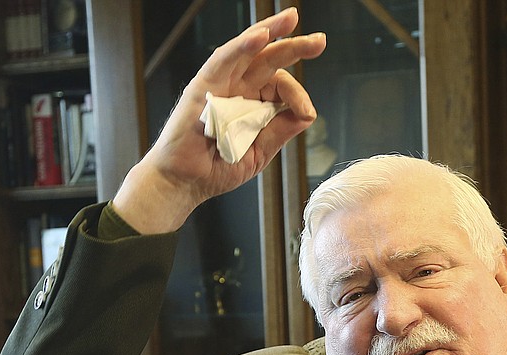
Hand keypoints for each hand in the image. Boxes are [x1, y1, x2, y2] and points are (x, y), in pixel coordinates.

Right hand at [113, 7, 325, 232]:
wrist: (186, 182)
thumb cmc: (218, 168)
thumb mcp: (260, 152)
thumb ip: (280, 130)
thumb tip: (307, 112)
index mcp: (254, 104)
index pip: (281, 86)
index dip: (297, 95)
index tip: (306, 112)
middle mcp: (239, 89)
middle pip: (270, 60)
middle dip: (296, 47)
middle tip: (319, 41)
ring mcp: (221, 85)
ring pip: (249, 51)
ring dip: (270, 31)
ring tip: (292, 19)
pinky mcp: (203, 85)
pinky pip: (223, 59)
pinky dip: (242, 46)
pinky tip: (261, 36)